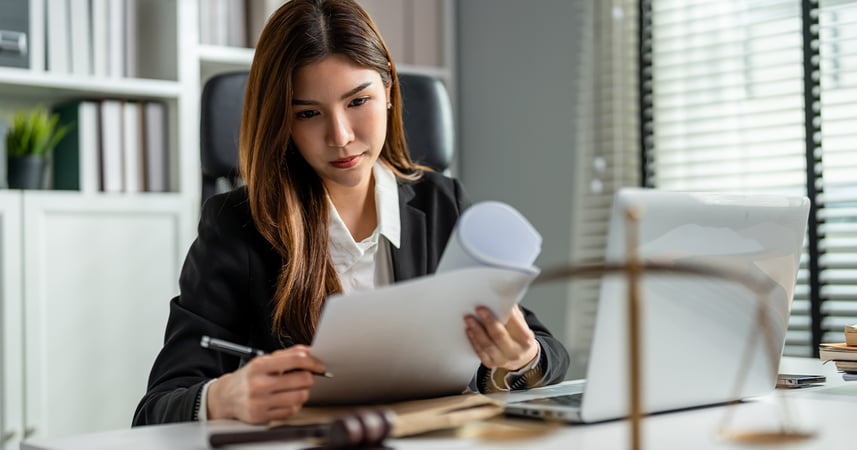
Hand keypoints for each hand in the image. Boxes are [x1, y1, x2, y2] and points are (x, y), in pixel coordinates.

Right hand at [206, 345, 326, 423]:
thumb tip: (308, 351)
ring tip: (295, 388)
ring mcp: (260, 402)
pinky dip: (294, 404)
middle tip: (305, 377)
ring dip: (303, 392)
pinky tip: (286, 399)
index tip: (320, 365)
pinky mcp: (262, 417)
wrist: (226, 397)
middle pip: (302, 380)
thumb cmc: (248, 377)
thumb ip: (287, 354)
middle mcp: (259, 384)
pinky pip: (291, 411)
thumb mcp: (263, 360)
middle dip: (308, 377)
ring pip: (300, 396)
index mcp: (260, 366)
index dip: (313, 362)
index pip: (295, 360)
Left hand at [464, 305, 538, 370]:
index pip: (516, 324)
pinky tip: (469, 331)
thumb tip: (504, 301)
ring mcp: (503, 359)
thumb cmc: (519, 339)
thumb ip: (513, 315)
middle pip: (500, 335)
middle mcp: (515, 351)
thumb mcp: (521, 326)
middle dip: (488, 321)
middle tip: (479, 309)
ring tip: (470, 319)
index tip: (496, 302)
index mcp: (525, 339)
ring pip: (488, 345)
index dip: (506, 314)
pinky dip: (473, 341)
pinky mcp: (491, 363)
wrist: (520, 358)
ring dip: (477, 330)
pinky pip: (480, 352)